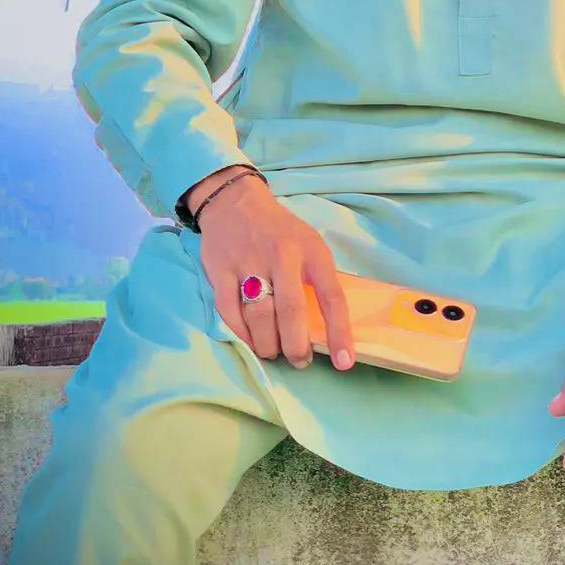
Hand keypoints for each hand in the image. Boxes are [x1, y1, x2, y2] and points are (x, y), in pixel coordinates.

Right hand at [194, 172, 355, 370]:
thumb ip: (317, 278)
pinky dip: (241, 334)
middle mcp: (281, 255)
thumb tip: (326, 328)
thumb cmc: (279, 231)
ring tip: (273, 352)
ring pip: (259, 317)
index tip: (344, 362)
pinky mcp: (220, 270)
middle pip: (291, 311)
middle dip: (296, 346)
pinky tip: (250, 340)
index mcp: (311, 249)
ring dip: (268, 344)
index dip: (339, 332)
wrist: (234, 201)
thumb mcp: (309, 243)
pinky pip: (230, 312)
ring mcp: (248, 262)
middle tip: (299, 361)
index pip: (331, 296)